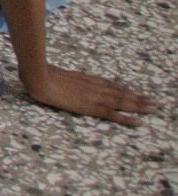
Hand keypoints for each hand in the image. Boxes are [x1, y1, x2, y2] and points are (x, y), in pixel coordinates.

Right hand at [20, 63, 156, 126]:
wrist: (39, 77)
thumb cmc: (42, 74)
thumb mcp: (55, 73)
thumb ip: (63, 77)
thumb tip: (58, 77)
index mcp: (88, 80)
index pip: (112, 85)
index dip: (126, 90)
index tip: (138, 93)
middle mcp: (96, 87)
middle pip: (122, 94)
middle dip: (140, 98)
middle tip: (155, 102)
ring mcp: (95, 97)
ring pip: (123, 103)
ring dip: (140, 106)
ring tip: (153, 109)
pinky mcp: (91, 107)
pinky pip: (114, 114)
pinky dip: (128, 118)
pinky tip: (139, 122)